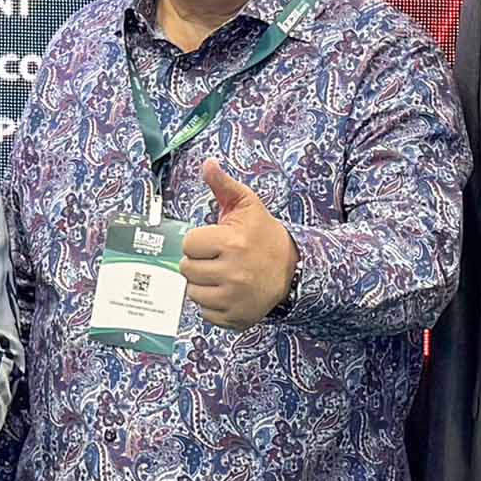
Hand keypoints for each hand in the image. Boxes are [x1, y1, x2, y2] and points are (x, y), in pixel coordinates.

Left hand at [183, 164, 297, 327]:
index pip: (189, 245)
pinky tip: (226, 292)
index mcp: (231, 243)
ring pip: (193, 293)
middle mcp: (233, 272)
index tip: (212, 242)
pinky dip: (212, 305)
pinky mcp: (236, 316)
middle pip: (187, 270)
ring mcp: (235, 297)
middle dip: (198, 263)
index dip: (198, 242)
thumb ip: (224, 185)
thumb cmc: (264, 235)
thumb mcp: (247, 206)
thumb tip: (207, 164)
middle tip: (216, 259)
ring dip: (202, 284)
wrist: (293, 268)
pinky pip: (205, 313)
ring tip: (220, 275)